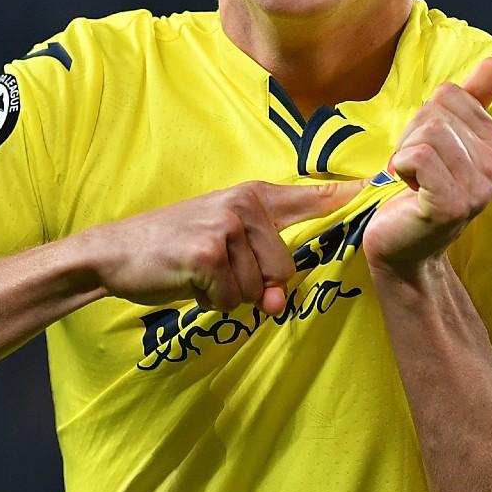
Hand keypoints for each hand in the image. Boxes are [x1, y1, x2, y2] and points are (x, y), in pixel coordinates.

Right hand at [80, 180, 362, 314]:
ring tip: (198, 274)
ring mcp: (226, 226)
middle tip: (216, 273)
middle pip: (284, 268)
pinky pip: (230, 297)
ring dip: (227, 295)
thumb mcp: (220, 241)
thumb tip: (279, 303)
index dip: (344, 196)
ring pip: (256, 288)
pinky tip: (188, 282)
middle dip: (254, 285)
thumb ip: (262, 267)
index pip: (309, 196)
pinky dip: (209, 301)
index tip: (376, 187)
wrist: (114, 251)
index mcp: (252, 196)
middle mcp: (244, 205)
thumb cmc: (172, 248)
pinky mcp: (208, 253)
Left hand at [362, 57, 491, 272]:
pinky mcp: (453, 204)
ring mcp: (479, 188)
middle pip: (438, 112)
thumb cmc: (420, 191)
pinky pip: (418, 157)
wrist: (404, 249)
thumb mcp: (446, 141)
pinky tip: (408, 191)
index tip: (426, 154)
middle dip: (412, 137)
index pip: (451, 95)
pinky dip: (401, 168)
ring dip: (405, 155)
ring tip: (412, 182)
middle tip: (416, 171)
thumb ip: (472, 102)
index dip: (425, 119)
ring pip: (429, 133)